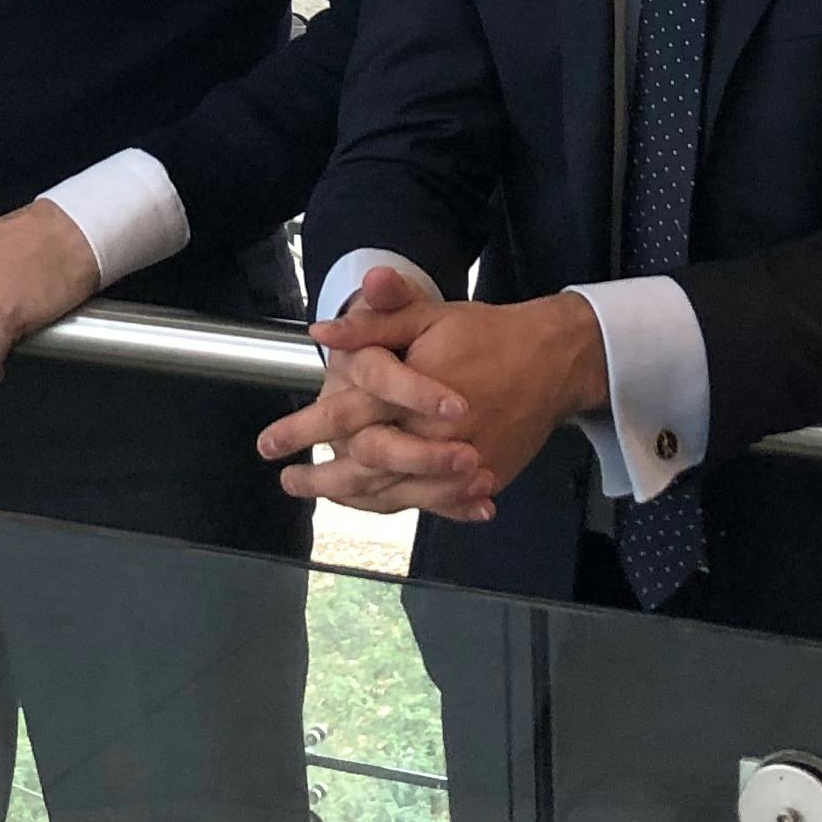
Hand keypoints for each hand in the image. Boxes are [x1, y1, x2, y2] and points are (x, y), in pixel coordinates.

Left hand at [255, 269, 609, 519]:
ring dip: (353, 500)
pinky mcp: (481, 477)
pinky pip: (433, 501)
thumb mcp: (429, 315)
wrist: (554, 358)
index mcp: (409, 390)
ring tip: (322, 499)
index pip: (342, 415)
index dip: (301, 431)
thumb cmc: (486, 332)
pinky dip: (403, 506)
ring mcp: (457, 462)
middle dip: (320, 479)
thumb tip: (321, 332)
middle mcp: (429, 433)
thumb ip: (375, 322)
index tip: (267, 445)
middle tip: (289, 483)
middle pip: (363, 467)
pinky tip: (380, 505)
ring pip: (394, 493)